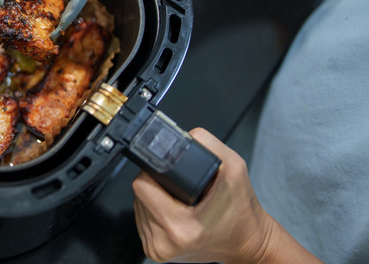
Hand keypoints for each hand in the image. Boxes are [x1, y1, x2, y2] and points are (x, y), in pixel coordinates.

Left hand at [131, 128, 321, 262]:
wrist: (247, 242)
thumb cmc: (241, 211)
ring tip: (179, 200)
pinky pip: (142, 220)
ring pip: (138, 207)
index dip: (153, 173)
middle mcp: (165, 242)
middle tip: (179, 188)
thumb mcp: (234, 168)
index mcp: (182, 226)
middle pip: (138, 195)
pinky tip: (173, 211)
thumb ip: (207, 144)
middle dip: (156, 185)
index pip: (142, 186)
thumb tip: (183, 135)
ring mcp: (158, 250)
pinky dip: (154, 211)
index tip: (167, 174)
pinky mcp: (155, 252)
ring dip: (154, 198)